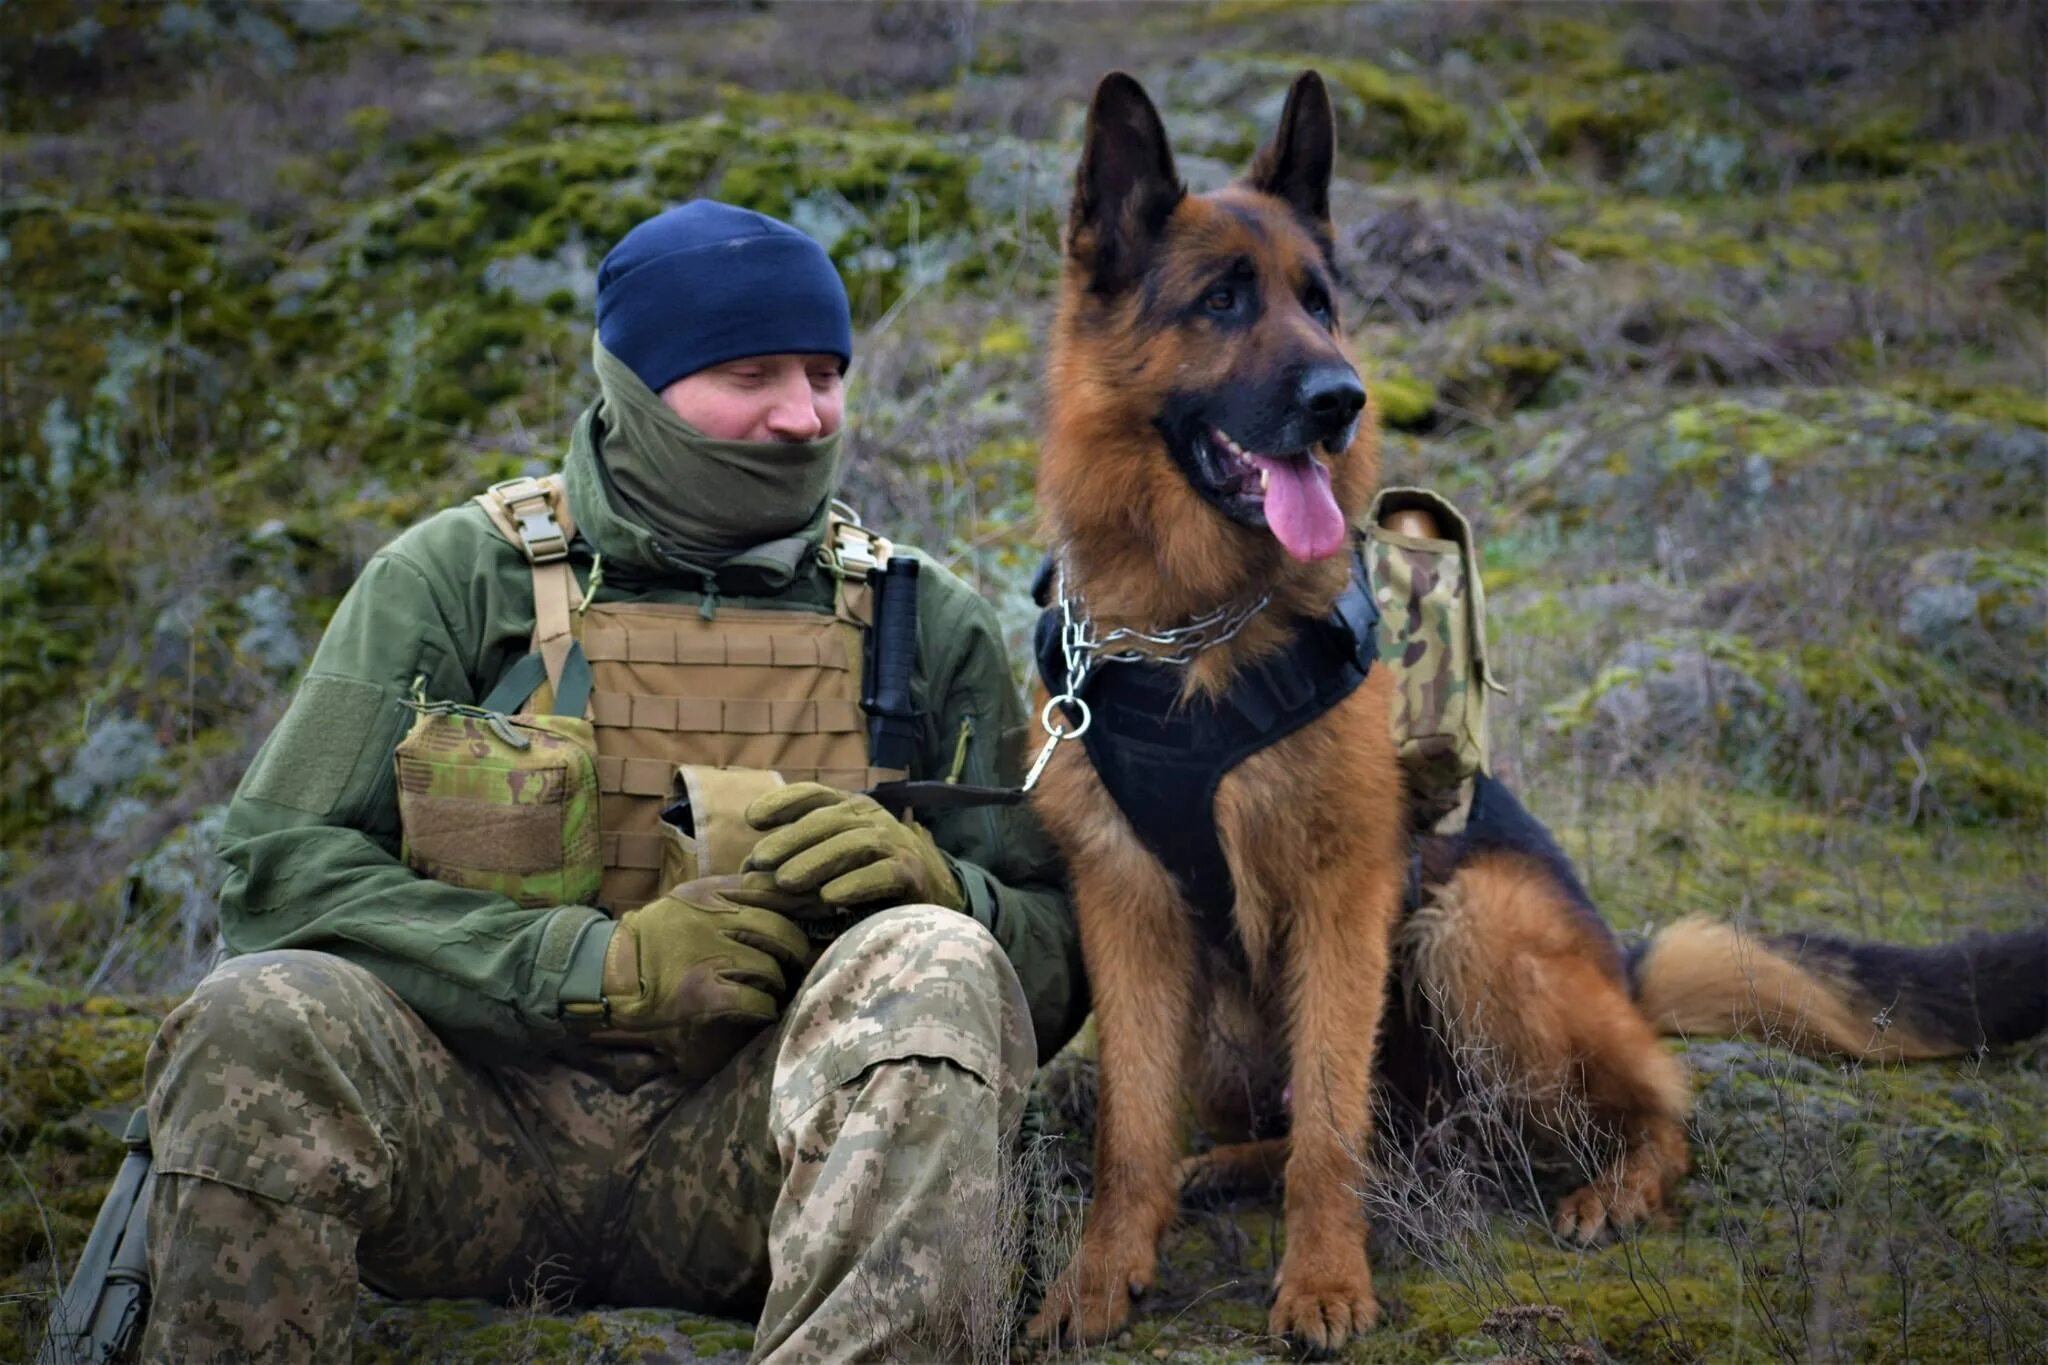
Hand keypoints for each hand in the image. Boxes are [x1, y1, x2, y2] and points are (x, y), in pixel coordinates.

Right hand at [595, 875, 814, 1076]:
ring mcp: (708, 956)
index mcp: (710, 892)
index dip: (802, 902)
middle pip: (780, 931)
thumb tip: (774, 889)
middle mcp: (712, 919)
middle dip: (797, 950)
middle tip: (803, 962)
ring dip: (779, 984)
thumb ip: (726, 893)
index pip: (772, 888)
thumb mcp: (686, 898)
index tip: (819, 912)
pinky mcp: (703, 993)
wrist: (607, 969)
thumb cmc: (651, 936)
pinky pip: (753, 1002)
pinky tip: (765, 1012)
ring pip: (770, 969)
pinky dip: (765, 1010)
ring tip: (779, 990)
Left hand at [743, 783, 966, 914]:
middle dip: (790, 839)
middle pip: (828, 820)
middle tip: (759, 862)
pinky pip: (882, 873)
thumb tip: (746, 871)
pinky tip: (830, 897)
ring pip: (853, 844)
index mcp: (849, 808)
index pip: (814, 795)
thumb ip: (794, 859)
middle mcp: (872, 817)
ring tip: (786, 881)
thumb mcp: (829, 860)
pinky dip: (855, 883)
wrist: (930, 895)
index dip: (782, 801)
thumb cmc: (865, 876)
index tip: (752, 819)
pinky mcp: (911, 872)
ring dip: (816, 861)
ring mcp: (895, 843)